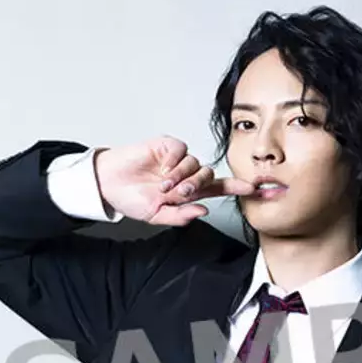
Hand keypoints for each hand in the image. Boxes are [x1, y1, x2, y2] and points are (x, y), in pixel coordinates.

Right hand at [94, 134, 254, 225]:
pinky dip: (175, 161)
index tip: (254, 188)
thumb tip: (204, 211)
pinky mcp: (166, 146)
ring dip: (182, 177)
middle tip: (179, 194)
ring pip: (196, 164)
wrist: (108, 183)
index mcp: (188, 192)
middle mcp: (186, 174)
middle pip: (208, 176)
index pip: (218, 189)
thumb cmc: (131, 199)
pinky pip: (182, 150)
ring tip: (164, 186)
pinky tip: (162, 168)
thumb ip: (180, 216)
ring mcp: (177, 160)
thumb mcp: (156, 215)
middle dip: (197, 186)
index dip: (236, 187)